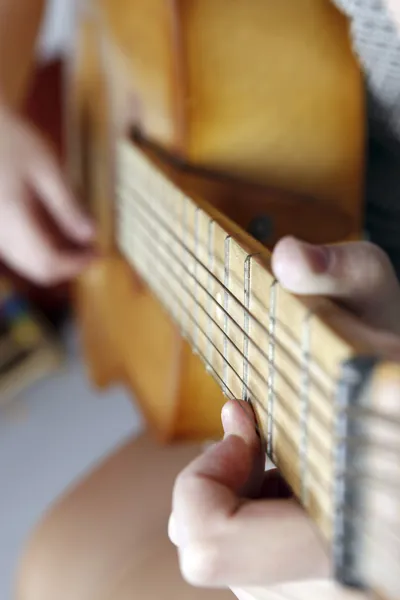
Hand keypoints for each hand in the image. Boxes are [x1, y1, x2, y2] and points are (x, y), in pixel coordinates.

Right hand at [0, 105, 94, 284]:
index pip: (48, 263)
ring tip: (75, 239)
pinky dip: (36, 248)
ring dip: (52, 258)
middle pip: (36, 270)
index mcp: (13, 219)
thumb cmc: (7, 137)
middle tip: (90, 251)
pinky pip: (14, 250)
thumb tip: (90, 235)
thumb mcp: (45, 166)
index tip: (97, 255)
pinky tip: (51, 229)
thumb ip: (68, 205)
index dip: (76, 265)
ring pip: (25, 263)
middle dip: (67, 265)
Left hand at [169, 237, 399, 599]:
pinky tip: (296, 481)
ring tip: (287, 454)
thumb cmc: (391, 345)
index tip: (243, 421)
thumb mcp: (374, 294)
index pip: (211, 542)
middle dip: (222, 482)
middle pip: (206, 551)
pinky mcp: (327, 588)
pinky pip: (250, 569)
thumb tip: (291, 255)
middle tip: (262, 433)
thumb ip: (339, 270)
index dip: (207, 477)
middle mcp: (347, 580)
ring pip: (227, 562)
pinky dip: (258, 518)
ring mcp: (334, 591)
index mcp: (355, 526)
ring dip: (242, 498)